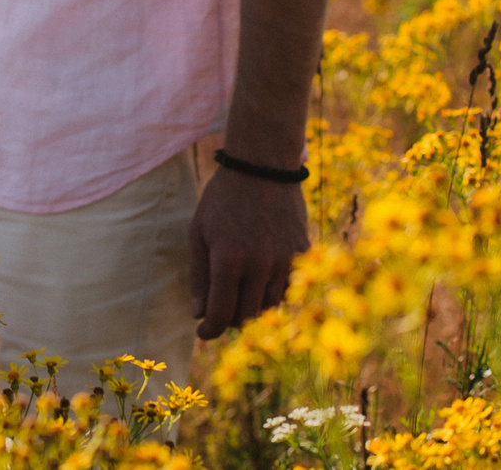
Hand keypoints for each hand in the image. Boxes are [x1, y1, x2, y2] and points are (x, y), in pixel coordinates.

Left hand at [188, 166, 309, 337]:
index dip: (210, 330)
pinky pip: (288, 288)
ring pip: (269, 307)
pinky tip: (259, 278)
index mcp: (229, 260)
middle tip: (218, 311)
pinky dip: (272, 292)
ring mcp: (285, 261)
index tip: (202, 332)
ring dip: (251, 308)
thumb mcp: (199, 232)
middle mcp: (260, 265)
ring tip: (237, 293)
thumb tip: (199, 315)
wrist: (263, 168)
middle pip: (246, 317)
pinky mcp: (302, 255)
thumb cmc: (223, 199)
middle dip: (229, 320)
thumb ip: (198, 275)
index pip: (221, 314)